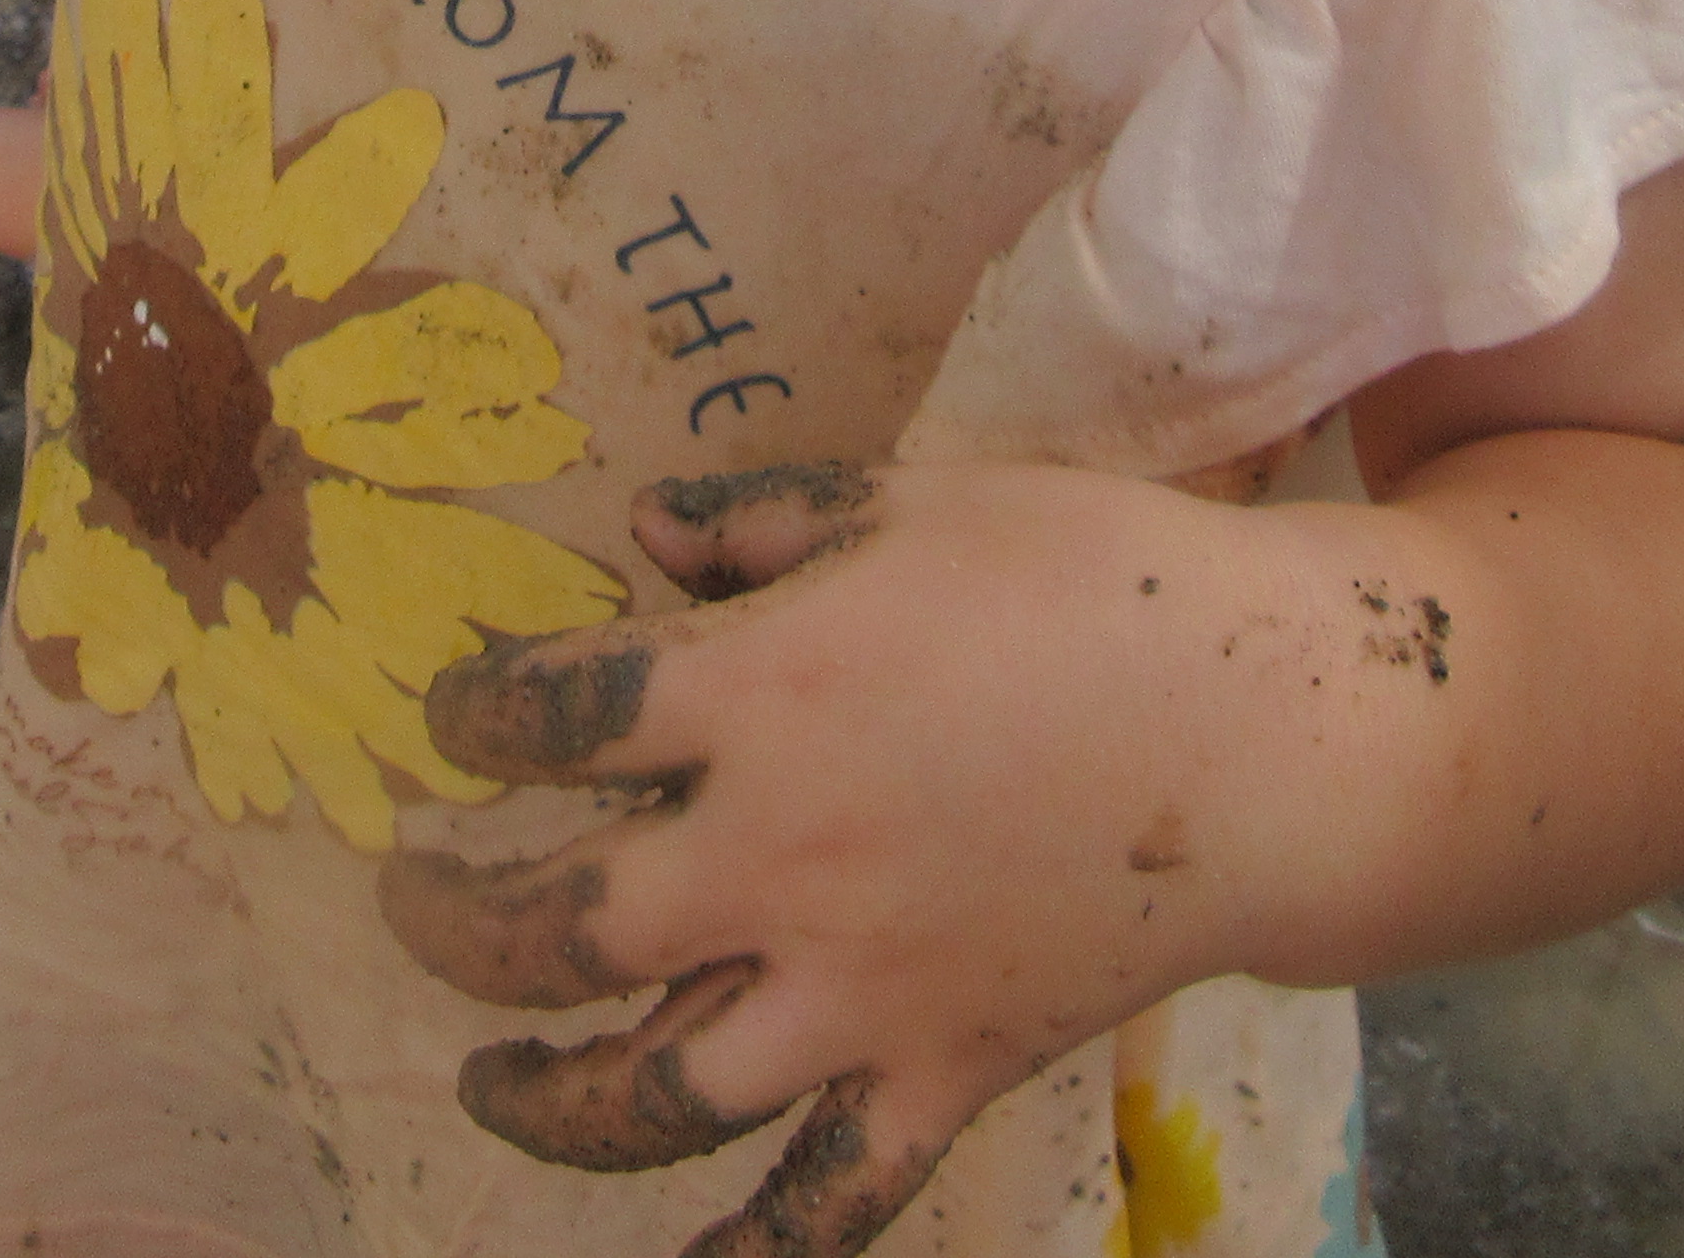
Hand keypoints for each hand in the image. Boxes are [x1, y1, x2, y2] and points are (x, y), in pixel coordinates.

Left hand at [378, 460, 1261, 1257]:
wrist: (1274, 733)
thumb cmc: (1099, 581)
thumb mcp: (917, 500)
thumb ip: (761, 521)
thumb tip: (636, 534)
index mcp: (764, 695)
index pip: (551, 717)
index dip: (473, 714)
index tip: (453, 715)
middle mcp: (781, 859)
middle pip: (556, 926)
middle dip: (451, 921)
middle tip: (409, 897)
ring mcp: (857, 989)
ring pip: (648, 1090)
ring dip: (542, 1096)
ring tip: (489, 1078)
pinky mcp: (940, 1074)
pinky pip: (823, 1204)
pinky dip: (743, 1257)